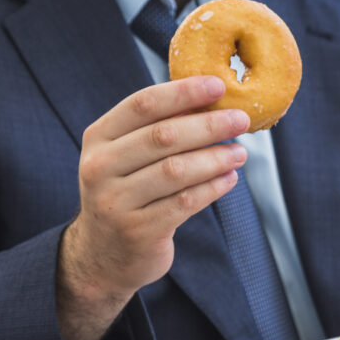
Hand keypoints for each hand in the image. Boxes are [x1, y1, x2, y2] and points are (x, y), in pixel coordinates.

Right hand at [57, 76, 249, 339]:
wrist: (104, 254)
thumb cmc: (128, 192)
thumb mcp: (127, 156)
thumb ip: (158, 129)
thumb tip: (211, 100)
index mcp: (98, 138)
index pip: (142, 104)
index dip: (183, 92)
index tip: (218, 85)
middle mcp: (100, 167)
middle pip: (162, 136)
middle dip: (209, 125)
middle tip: (242, 120)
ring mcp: (116, 201)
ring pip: (176, 171)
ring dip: (215, 158)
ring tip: (240, 153)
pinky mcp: (139, 231)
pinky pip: (185, 203)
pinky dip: (212, 188)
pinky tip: (229, 178)